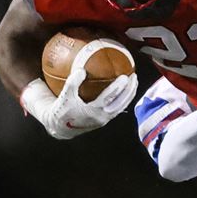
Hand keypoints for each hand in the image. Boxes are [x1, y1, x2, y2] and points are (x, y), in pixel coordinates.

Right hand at [21, 46, 137, 139]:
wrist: (61, 128)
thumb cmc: (62, 110)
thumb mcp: (65, 96)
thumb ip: (72, 82)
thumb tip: (82, 69)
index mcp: (93, 111)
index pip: (109, 98)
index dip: (118, 87)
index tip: (125, 77)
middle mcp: (102, 117)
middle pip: (121, 103)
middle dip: (130, 90)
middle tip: (134, 76)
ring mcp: (105, 119)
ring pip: (122, 106)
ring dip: (130, 94)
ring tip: (134, 82)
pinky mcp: (106, 119)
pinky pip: (119, 108)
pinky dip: (124, 99)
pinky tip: (127, 90)